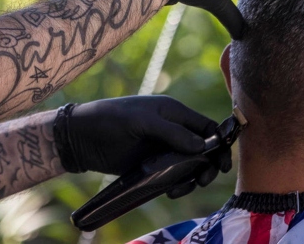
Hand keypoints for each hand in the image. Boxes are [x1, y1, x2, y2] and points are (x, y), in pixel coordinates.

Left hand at [59, 95, 229, 193]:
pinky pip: (175, 176)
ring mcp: (163, 148)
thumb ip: (170, 132)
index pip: (207, 127)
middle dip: (209, 165)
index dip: (220, 144)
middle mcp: (172, 130)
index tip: (222, 165)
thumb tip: (202, 146)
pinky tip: (171, 191)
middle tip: (203, 180)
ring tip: (180, 189)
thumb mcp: (140, 120)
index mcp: (173, 112)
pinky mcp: (153, 165)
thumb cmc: (109, 119)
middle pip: (204, 149)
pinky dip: (179, 185)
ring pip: (192, 166)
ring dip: (194, 178)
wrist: (81, 137)